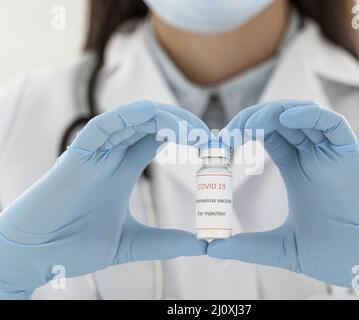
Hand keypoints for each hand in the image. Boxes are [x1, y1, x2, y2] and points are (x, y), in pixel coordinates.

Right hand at [0, 101, 208, 298]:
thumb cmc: (76, 246)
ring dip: (168, 119)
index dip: (187, 137)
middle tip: (211, 139)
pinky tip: (159, 122)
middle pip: (153, 123)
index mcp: (124, 167)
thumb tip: (203, 245)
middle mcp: (112, 153)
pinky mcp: (78, 154)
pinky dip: (131, 118)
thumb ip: (167, 242)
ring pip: (135, 118)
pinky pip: (104, 124)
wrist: (36, 257)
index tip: (213, 149)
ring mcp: (96, 151)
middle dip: (185, 125)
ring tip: (195, 133)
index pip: (160, 137)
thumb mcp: (132, 243)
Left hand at [208, 100, 358, 298]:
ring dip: (271, 114)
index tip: (217, 146)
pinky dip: (309, 115)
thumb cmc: (339, 255)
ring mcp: (331, 155)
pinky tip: (286, 119)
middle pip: (278, 121)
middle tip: (225, 136)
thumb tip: (213, 249)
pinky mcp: (350, 156)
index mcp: (297, 170)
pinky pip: (332, 124)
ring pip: (301, 116)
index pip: (267, 136)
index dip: (242, 134)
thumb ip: (250, 246)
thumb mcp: (284, 248)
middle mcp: (312, 157)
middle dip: (249, 121)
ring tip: (246, 127)